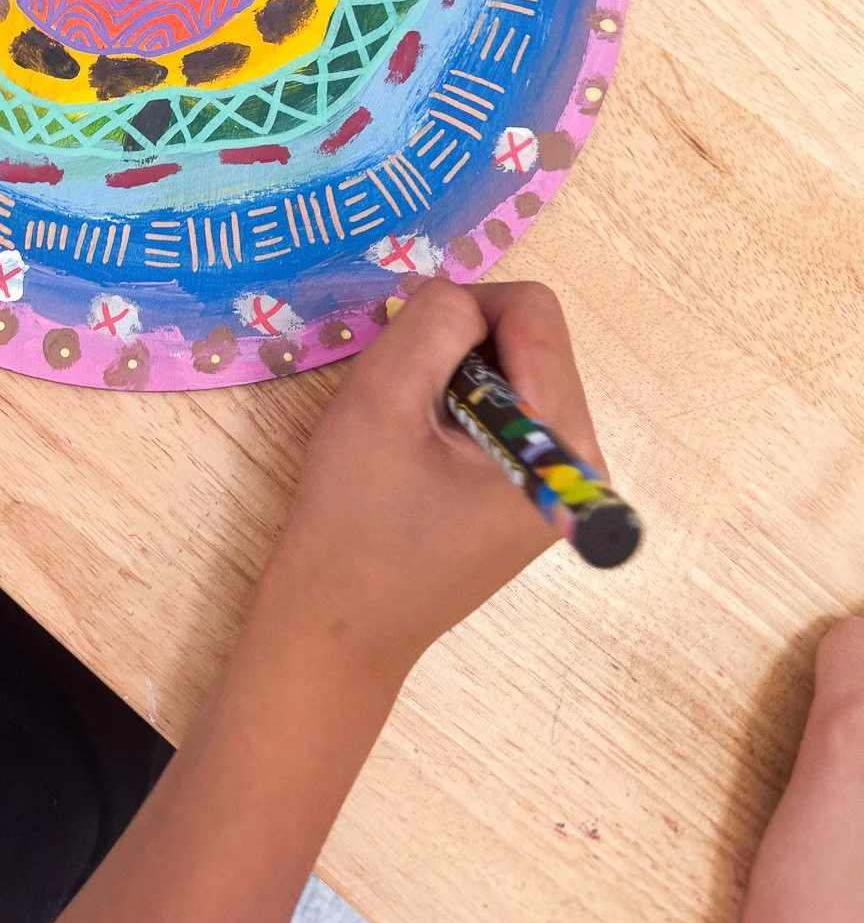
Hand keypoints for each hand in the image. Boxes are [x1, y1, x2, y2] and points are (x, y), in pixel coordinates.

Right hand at [266, 278, 603, 679]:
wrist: (339, 626)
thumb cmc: (355, 519)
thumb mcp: (382, 398)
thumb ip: (431, 324)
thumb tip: (458, 295)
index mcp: (562, 443)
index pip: (534, 312)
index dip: (463, 307)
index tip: (408, 349)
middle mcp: (583, 460)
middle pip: (533, 340)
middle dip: (461, 345)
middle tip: (401, 393)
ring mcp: (561, 481)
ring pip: (517, 371)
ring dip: (456, 376)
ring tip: (407, 428)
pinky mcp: (533, 493)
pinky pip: (509, 411)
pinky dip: (460, 407)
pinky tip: (419, 451)